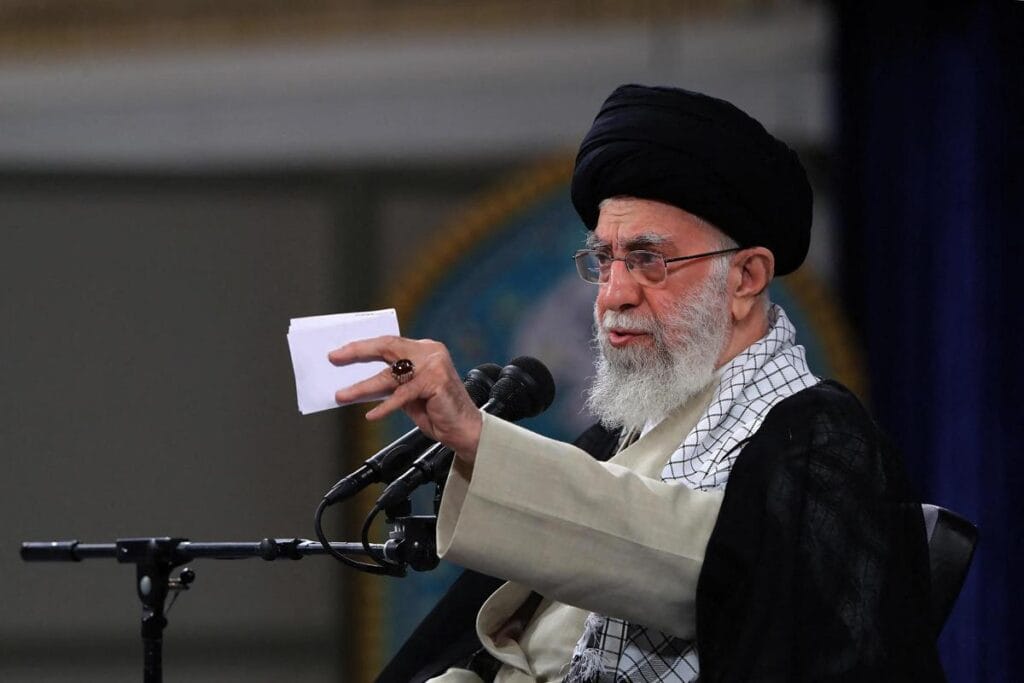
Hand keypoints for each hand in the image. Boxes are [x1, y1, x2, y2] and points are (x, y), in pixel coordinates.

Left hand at [329, 336, 482, 462]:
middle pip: (387, 346)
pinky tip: (372, 415)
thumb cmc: (437, 412)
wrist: (465, 430)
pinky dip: (385, 406)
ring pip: (390, 373)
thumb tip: (357, 380)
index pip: (389, 343)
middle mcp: (430, 352)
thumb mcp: (408, 394)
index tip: (340, 353)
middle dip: (358, 352)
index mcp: (425, 350)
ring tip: (343, 394)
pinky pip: (402, 394)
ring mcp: (435, 365)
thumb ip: (390, 383)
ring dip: (363, 386)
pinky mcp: (436, 382)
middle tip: (335, 358)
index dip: (362, 346)